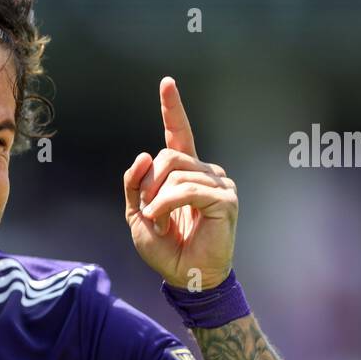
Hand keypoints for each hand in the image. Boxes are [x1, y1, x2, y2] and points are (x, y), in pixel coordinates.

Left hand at [123, 77, 236, 289]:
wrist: (185, 276)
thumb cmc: (166, 248)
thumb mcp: (138, 213)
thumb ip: (135, 183)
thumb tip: (145, 154)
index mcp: (185, 172)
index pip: (179, 134)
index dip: (172, 109)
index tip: (167, 83)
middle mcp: (205, 171)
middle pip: (168, 155)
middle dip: (149, 183)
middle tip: (150, 211)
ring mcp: (219, 183)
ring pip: (175, 173)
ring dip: (157, 200)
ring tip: (161, 222)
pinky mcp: (225, 199)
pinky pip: (187, 190)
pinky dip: (168, 205)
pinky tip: (168, 221)